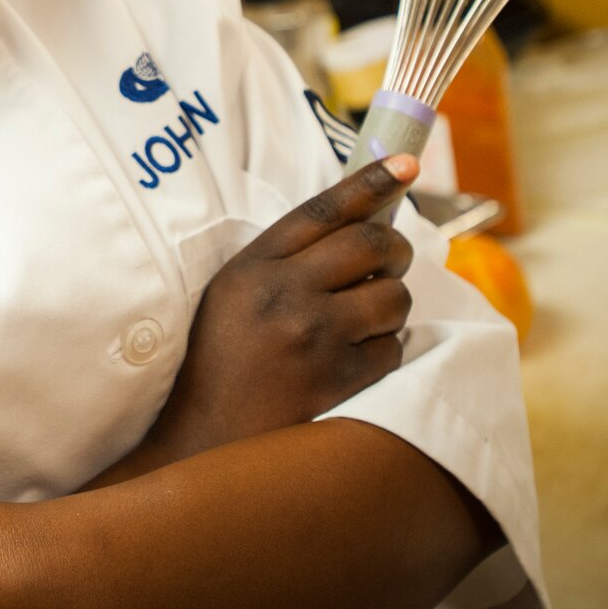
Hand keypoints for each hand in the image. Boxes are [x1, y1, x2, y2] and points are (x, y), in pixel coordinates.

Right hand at [127, 156, 419, 474]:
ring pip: (392, 296)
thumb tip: (358, 226)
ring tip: (364, 324)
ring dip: (390, 307)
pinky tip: (355, 364)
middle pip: (370, 245)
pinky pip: (392, 348)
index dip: (369, 182)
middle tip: (390, 264)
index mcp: (251, 268)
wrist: (202, 444)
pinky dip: (384, 352)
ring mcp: (312, 337)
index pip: (323, 211)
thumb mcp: (232, 298)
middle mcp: (281, 294)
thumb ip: (282, 261)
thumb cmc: (220, 366)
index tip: (405, 164)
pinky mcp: (337, 380)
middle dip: (394, 251)